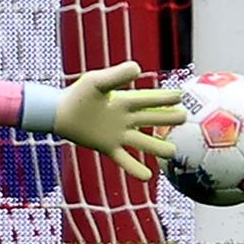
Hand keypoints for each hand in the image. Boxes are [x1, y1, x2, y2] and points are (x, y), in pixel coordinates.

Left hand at [52, 61, 186, 180]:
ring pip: (143, 142)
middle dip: (168, 119)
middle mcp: (125, 118)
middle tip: (184, 118)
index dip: (165, 98)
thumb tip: (138, 67)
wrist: (59, 113)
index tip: (182, 95)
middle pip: (151, 119)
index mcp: (123, 101)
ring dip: (157, 147)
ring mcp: (118, 134)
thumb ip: (116, 75)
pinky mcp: (108, 147)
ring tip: (173, 152)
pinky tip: (147, 176)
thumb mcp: (97, 82)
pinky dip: (135, 168)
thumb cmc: (77, 95)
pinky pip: (124, 160)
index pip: (149, 99)